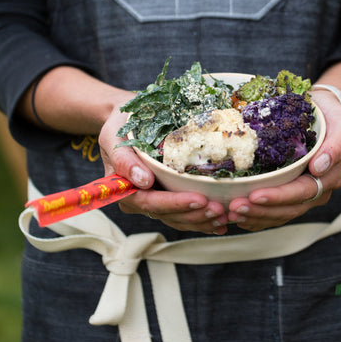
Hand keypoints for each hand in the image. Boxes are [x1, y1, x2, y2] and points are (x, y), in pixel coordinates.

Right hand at [99, 101, 228, 234]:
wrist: (128, 120)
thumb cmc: (121, 126)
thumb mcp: (115, 137)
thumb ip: (125, 161)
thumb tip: (143, 181)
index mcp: (126, 190)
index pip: (152, 203)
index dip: (176, 204)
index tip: (200, 199)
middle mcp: (140, 200)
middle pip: (169, 215)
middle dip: (196, 215)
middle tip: (220, 210)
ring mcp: (156, 201)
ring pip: (180, 219)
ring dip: (203, 220)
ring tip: (225, 216)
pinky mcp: (169, 198)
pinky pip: (186, 214)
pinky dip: (204, 219)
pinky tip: (222, 221)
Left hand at [227, 90, 340, 231]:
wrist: (323, 111)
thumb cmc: (330, 114)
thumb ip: (336, 144)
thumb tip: (319, 167)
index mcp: (330, 176)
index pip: (303, 192)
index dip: (279, 196)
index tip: (255, 195)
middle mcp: (318, 189)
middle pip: (289, 208)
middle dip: (260, 210)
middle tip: (235, 207)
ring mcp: (304, 194)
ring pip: (280, 214)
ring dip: (255, 216)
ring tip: (231, 213)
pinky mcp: (291, 193)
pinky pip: (275, 212)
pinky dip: (256, 217)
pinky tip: (237, 217)